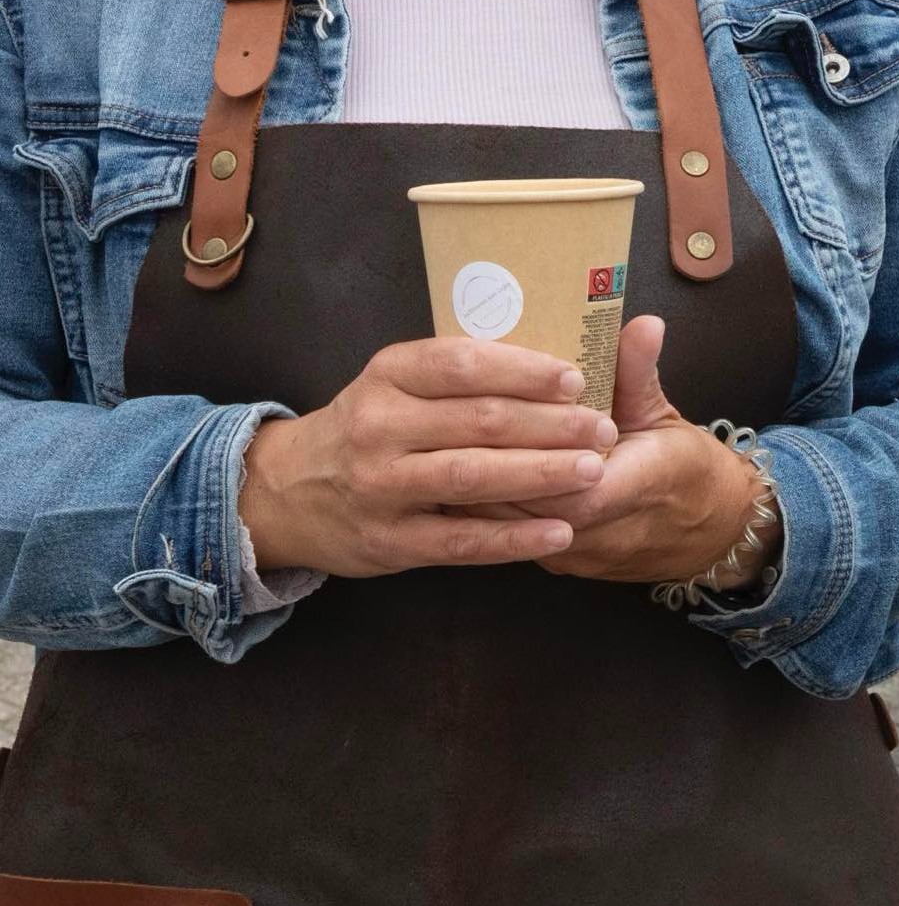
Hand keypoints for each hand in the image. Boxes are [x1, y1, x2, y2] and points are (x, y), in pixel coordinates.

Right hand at [239, 338, 618, 578]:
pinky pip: (462, 541)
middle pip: (479, 421)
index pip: (464, 364)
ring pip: (473, 477)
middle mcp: (380, 426)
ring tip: (592, 470)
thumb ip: (456, 374)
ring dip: (540, 474)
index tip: (576, 379)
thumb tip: (548, 366)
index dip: (524, 371)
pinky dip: (514, 537)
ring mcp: (382, 487)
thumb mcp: (394, 382)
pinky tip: (559, 530)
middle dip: (551, 424)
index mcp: (389, 374)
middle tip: (603, 427)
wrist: (288, 491)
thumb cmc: (367, 425)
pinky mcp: (389, 541)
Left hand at [472, 316, 781, 587]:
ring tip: (442, 446)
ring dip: (480, 489)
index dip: (535, 457)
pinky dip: (487, 503)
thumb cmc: (685, 467)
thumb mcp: (663, 412)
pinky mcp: (556, 562)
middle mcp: (601, 535)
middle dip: (490, 469)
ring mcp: (575, 556)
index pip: (575, 488)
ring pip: (514, 529)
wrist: (706, 532)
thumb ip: (641, 372)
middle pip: (530, 511)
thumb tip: (644, 324)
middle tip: (449, 427)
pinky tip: (458, 471)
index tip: (503, 415)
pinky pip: (515, 536)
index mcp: (638, 491)